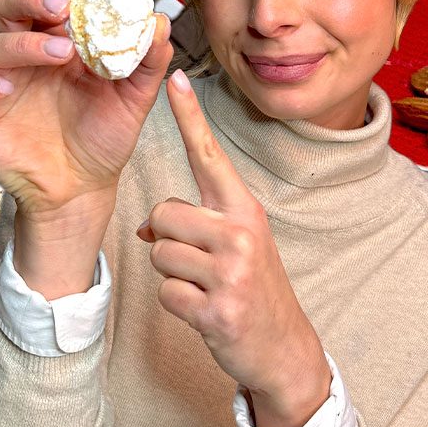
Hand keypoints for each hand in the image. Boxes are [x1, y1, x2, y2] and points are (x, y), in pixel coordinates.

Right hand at [0, 0, 173, 215]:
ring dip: (22, 43)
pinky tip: (3, 90)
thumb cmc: (101, 137)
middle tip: (61, 7)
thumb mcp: (134, 99)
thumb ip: (148, 60)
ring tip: (60, 55)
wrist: (82, 189)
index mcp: (57, 38)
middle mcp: (23, 53)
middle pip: (8, 4)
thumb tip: (158, 22)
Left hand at [137, 70, 331, 426]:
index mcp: (244, 209)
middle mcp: (241, 232)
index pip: (209, 155)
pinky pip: (165, 292)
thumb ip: (193, 224)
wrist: (282, 349)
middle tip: (200, 264)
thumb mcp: (231, 246)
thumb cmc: (249, 288)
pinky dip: (177, 305)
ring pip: (159, 253)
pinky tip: (205, 311)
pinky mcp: (217, 309)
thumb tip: (145, 226)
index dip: (190, 117)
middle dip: (167, 240)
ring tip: (206, 287)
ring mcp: (231, 272)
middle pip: (162, 212)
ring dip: (172, 274)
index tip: (175, 77)